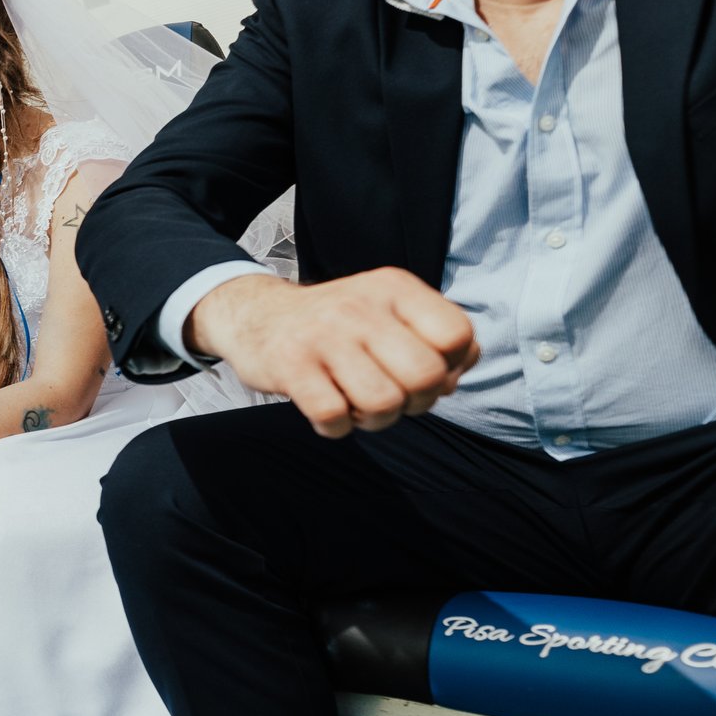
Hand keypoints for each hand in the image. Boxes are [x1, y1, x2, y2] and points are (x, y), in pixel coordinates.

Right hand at [186, 268, 477, 437]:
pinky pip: (334, 418)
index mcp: (394, 288)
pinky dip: (337, 427)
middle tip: (393, 396)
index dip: (451, 367)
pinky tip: (328, 411)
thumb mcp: (390, 312)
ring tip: (358, 405)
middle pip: (425, 376)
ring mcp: (323, 335)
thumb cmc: (339, 325)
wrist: (257, 315)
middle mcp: (361, 306)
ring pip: (383, 403)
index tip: (421, 370)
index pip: (457, 335)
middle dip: (417, 402)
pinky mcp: (290, 365)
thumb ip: (434, 339)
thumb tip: (453, 378)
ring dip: (376, 420)